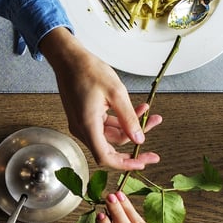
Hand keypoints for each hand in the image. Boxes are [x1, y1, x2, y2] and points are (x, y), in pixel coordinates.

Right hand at [38, 29, 161, 169]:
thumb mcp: (116, 93)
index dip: (125, 164)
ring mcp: (82, 123)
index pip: (106, 157)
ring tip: (149, 114)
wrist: (69, 58)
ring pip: (111, 135)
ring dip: (130, 127)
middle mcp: (82, 129)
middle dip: (134, 142)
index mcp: (88, 125)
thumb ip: (128, 119)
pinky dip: (120, 120)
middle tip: (154, 142)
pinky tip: (136, 108)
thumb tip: (139, 140)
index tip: (143, 162)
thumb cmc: (89, 71)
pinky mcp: (84, 117)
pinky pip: (105, 125)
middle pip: (111, 147)